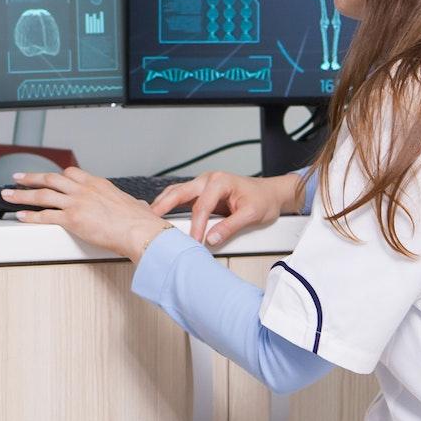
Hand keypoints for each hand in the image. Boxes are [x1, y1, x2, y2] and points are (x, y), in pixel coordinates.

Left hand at [5, 167, 172, 261]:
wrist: (140, 230)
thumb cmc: (139, 221)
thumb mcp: (133, 205)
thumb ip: (129, 205)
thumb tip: (137, 208)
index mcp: (98, 184)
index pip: (71, 173)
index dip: (56, 175)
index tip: (48, 176)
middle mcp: (84, 190)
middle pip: (50, 179)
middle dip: (31, 178)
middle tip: (18, 177)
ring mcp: (77, 203)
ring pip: (42, 195)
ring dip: (22, 194)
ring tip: (9, 194)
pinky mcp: (72, 219)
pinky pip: (45, 216)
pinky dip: (30, 216)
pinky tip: (21, 216)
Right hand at [151, 170, 301, 247]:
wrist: (271, 193)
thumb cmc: (263, 200)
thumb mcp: (251, 214)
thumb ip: (230, 227)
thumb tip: (212, 239)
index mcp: (220, 181)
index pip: (201, 206)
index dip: (196, 226)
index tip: (193, 241)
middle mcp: (208, 179)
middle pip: (180, 192)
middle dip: (163, 205)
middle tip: (149, 219)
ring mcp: (204, 184)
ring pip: (178, 192)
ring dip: (163, 203)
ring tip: (149, 216)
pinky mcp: (202, 192)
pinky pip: (182, 196)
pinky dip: (170, 203)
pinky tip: (161, 212)